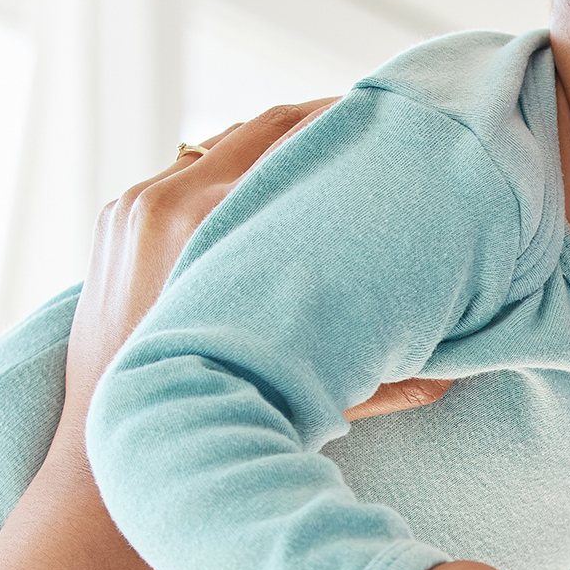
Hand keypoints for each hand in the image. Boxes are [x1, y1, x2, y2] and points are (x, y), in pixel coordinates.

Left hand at [56, 100, 450, 441]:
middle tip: (372, 128)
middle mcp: (170, 202)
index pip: (298, 137)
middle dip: (319, 124)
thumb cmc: (215, 426)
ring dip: (272, 146)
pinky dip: (224, 173)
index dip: (351, 124)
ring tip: (323, 155)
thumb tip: (459, 371)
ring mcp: (135, 205)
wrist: (110, 446)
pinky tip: (263, 190)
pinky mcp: (117, 217)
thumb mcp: (312, 401)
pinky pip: (181, 172)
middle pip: (262, 127)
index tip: (392, 125)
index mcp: (215, 228)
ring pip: (220, 144)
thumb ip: (390, 380)